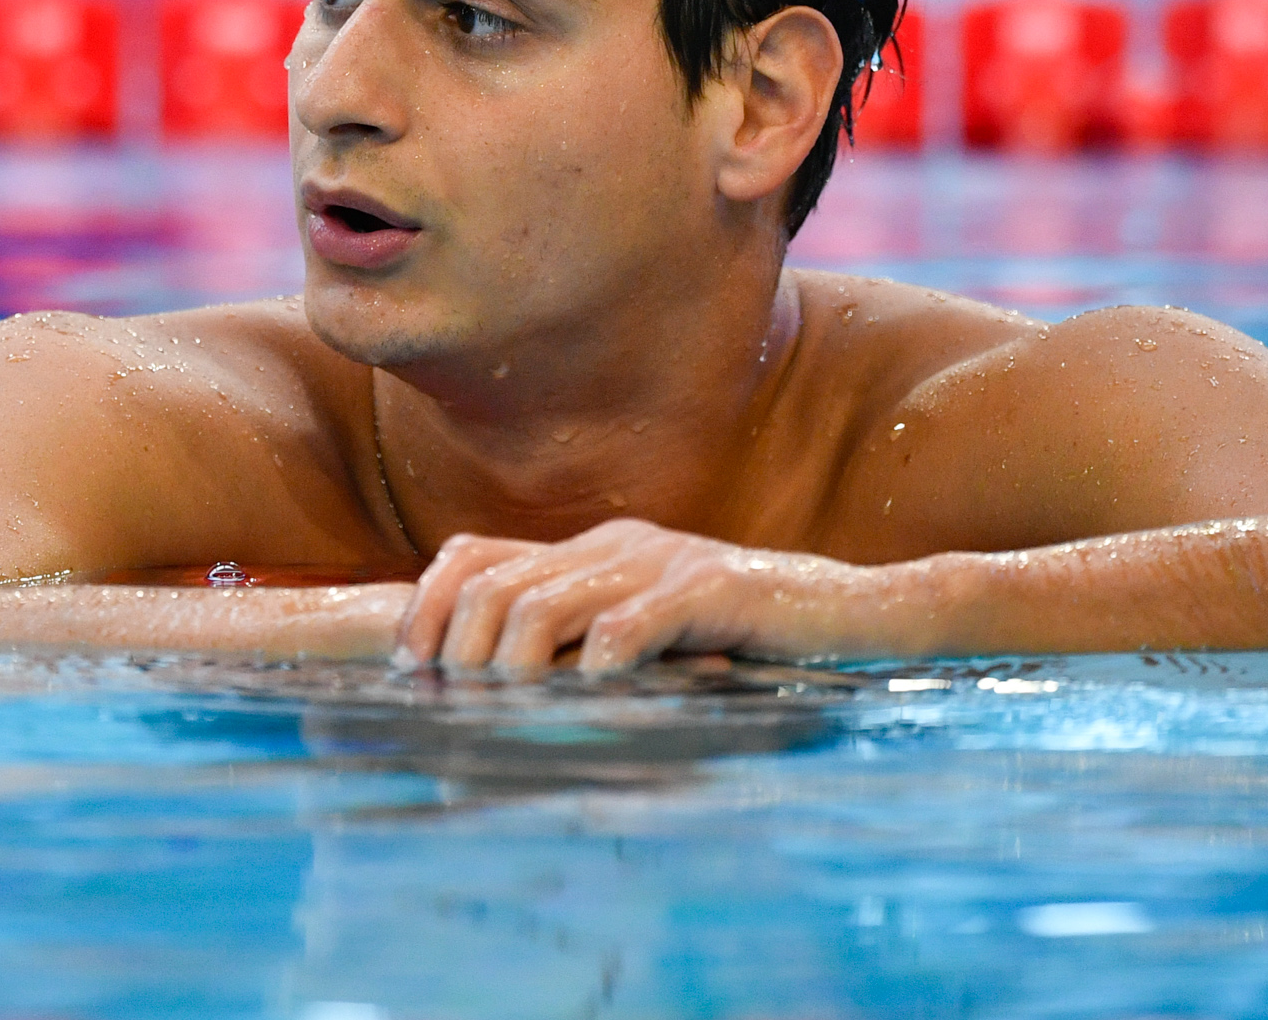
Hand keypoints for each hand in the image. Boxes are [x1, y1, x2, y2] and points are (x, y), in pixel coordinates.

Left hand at [395, 518, 886, 674]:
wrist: (857, 613)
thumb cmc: (752, 642)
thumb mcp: (653, 639)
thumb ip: (587, 650)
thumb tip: (499, 707)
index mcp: (594, 549)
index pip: (473, 555)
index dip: (426, 609)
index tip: (410, 672)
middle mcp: (617, 545)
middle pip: (495, 587)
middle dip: (461, 657)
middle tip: (459, 716)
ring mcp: (662, 563)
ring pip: (545, 608)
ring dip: (514, 675)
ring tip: (511, 723)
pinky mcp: (709, 592)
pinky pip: (628, 628)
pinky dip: (596, 674)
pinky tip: (593, 708)